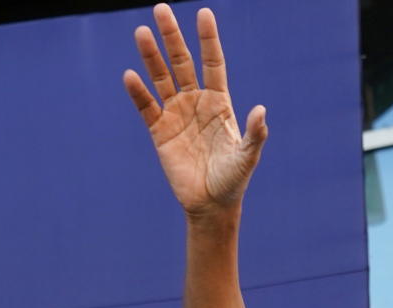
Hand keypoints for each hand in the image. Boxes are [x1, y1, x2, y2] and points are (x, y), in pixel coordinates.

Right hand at [123, 4, 268, 216]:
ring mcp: (176, 115)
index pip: (212, 62)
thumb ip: (255, 133)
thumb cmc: (233, 179)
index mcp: (219, 102)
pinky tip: (130, 76)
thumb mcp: (247, 157)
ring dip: (151, 56)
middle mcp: (195, 102)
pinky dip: (138, 93)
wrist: (211, 204)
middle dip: (172, 37)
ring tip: (141, 32)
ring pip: (161, 78)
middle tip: (161, 8)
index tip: (203, 13)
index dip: (207, 39)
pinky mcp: (159, 132)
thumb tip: (262, 110)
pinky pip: (146, 107)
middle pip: (182, 62)